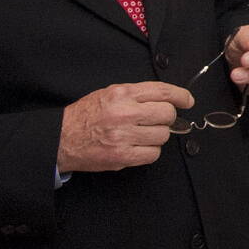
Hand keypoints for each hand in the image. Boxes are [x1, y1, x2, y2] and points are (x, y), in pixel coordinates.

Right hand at [58, 81, 192, 172]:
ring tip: (140, 134)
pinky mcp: (122, 156)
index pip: (163, 91)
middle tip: (154, 121)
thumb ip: (138, 94)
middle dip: (166, 118)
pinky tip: (137, 147)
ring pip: (162, 136)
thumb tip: (169, 99)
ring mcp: (124, 136)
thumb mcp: (110, 93)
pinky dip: (149, 152)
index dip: (181, 96)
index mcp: (122, 94)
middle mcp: (125, 113)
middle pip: (167, 114)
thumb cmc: (87, 115)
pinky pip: (152, 154)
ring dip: (156, 136)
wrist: (60, 138)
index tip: (187, 101)